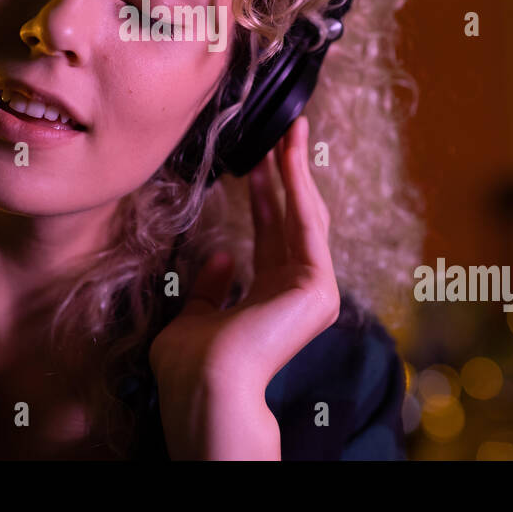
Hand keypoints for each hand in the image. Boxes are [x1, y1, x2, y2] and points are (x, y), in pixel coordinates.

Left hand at [150, 115, 340, 457]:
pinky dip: (299, 186)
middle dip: (287, 170)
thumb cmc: (194, 364)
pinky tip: (288, 155)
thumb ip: (212, 287)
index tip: (258, 157)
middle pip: (294, 215)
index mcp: (272, 298)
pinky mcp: (318, 285)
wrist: (204, 385)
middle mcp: (299, 291)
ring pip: (304, 212)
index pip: (272, 232)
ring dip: (296, 168)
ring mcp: (314, 289)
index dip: (266, 191)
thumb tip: (223, 256)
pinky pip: (307, 223)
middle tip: (282, 126)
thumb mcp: (195, 315)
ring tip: (289, 127)